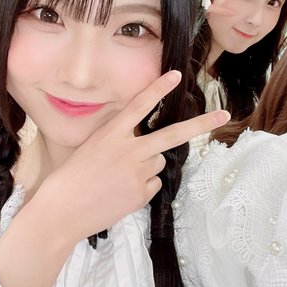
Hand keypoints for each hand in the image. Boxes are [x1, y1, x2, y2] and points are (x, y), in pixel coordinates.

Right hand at [34, 70, 229, 244]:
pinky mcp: (142, 193)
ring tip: (120, 176)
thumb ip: (118, 140)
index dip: (158, 89)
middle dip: (201, 124)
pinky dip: (143, 185)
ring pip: (159, 161)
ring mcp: (137, 173)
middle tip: (224, 114)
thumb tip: (145, 145)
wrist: (63, 211)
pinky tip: (122, 191)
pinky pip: (153, 183)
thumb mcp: (90, 148)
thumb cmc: (71, 178)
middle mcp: (128, 150)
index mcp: (111, 134)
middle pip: (172, 134)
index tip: (176, 75)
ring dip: (148, 164)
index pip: (139, 105)